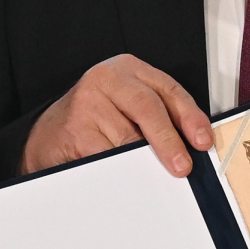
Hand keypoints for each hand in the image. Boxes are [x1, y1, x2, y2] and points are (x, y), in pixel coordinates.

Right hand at [23, 55, 213, 175]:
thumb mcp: (127, 107)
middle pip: (149, 109)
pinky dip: (121, 172)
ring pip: (128, 139)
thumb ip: (157, 117)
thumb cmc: (94, 121)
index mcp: (127, 70)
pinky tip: (126, 178)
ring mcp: (88, 102)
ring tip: (151, 175)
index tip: (202, 141)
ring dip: (144, 163)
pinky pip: (107, 157)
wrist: (47, 135)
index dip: (190, 117)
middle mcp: (107, 79)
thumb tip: (190, 147)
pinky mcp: (75, 129)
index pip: (168, 90)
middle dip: (170, 141)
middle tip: (182, 166)